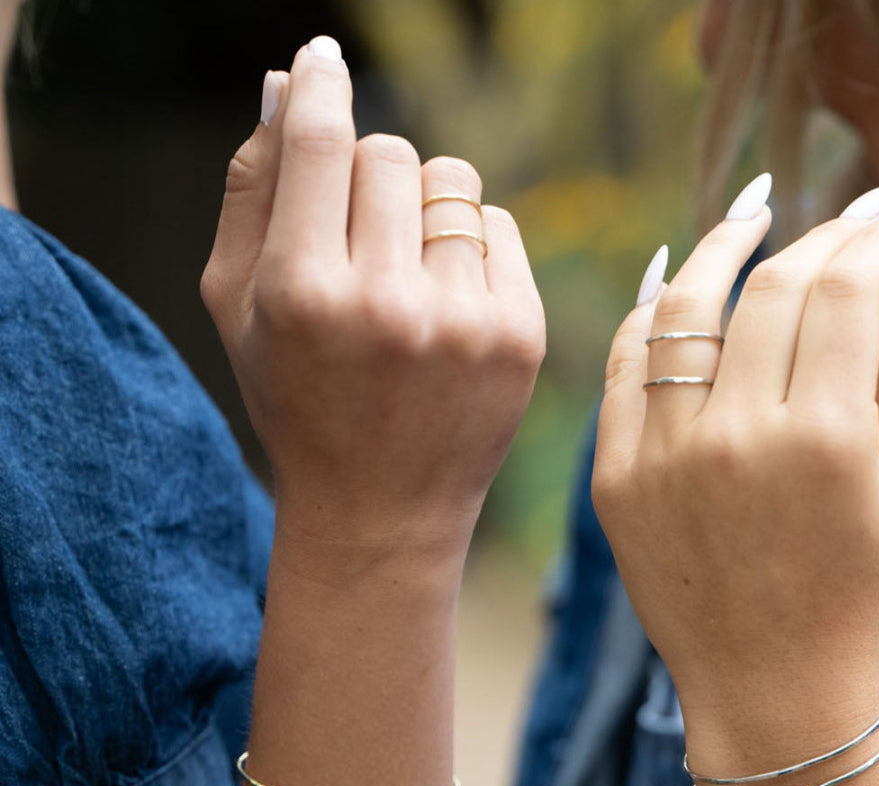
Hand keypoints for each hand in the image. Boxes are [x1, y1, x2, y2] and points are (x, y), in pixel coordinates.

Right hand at [201, 40, 544, 567]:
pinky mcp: (521, 334)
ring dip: (422, 207)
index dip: (322, 85)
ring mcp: (465, 322)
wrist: (381, 508)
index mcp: (306, 294)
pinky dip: (470, 246)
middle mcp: (390, 304)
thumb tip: (290, 85)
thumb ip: (252, 191)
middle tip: (356, 238)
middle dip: (367, 177)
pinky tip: (446, 303)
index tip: (322, 63)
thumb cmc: (298, 401)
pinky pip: (499, 225)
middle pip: (390, 154)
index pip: (325, 143)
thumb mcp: (236, 309)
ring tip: (403, 274)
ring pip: (451, 181)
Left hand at [592, 183, 878, 765]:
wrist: (767, 686)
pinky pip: (626, 364)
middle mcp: (734, 439)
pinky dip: (651, 312)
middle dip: (817, 239)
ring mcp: (661, 457)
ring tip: (754, 215)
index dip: (872, 237)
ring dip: (722, 248)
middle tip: (844, 220)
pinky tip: (676, 277)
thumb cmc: (855, 592)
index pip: (843, 292)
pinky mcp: (614, 477)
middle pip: (770, 290)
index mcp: (822, 443)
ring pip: (685, 308)